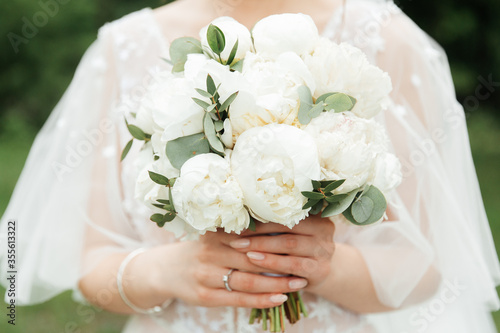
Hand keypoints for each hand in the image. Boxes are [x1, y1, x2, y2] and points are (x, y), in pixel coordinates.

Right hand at [148, 230, 309, 308]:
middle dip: (281, 262)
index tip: (299, 241)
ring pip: (248, 280)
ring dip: (276, 283)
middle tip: (305, 263)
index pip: (252, 237)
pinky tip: (279, 299)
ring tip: (298, 283)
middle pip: (252, 258)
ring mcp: (206, 276)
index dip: (276, 240)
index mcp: (215, 234)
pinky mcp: (205, 296)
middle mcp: (210, 253)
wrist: (166, 270)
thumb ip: (239, 233)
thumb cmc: (200, 250)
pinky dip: (261, 299)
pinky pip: (239, 299)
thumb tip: (278, 229)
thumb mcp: (214, 236)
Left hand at [228, 215, 335, 292]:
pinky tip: (254, 260)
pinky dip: (271, 262)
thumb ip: (276, 221)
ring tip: (240, 247)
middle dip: (258, 232)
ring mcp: (325, 250)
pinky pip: (292, 265)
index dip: (261, 216)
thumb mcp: (292, 231)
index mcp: (316, 213)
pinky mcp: (320, 270)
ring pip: (289, 245)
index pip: (286, 212)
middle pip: (287, 227)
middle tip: (235, 236)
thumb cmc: (298, 247)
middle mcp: (324, 229)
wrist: (319, 272)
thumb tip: (240, 212)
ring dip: (262, 246)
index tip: (239, 219)